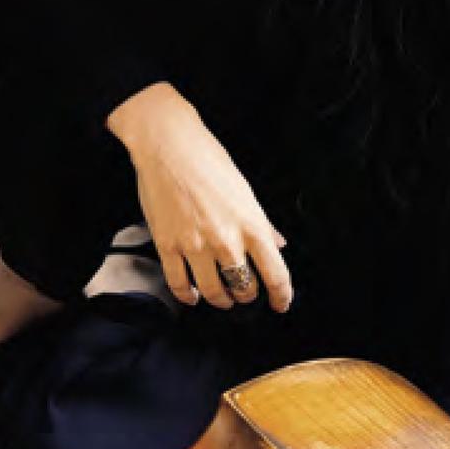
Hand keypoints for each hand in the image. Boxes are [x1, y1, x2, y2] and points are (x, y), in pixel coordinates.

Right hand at [109, 83, 292, 312]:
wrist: (168, 145)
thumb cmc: (206, 159)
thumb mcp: (244, 189)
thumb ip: (262, 223)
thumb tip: (277, 243)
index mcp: (251, 224)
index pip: (275, 274)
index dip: (282, 296)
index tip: (281, 303)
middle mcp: (226, 239)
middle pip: (243, 287)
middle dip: (247, 296)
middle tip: (245, 294)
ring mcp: (195, 245)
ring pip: (213, 291)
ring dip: (220, 300)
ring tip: (222, 298)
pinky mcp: (167, 245)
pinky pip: (179, 283)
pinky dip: (187, 296)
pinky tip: (192, 296)